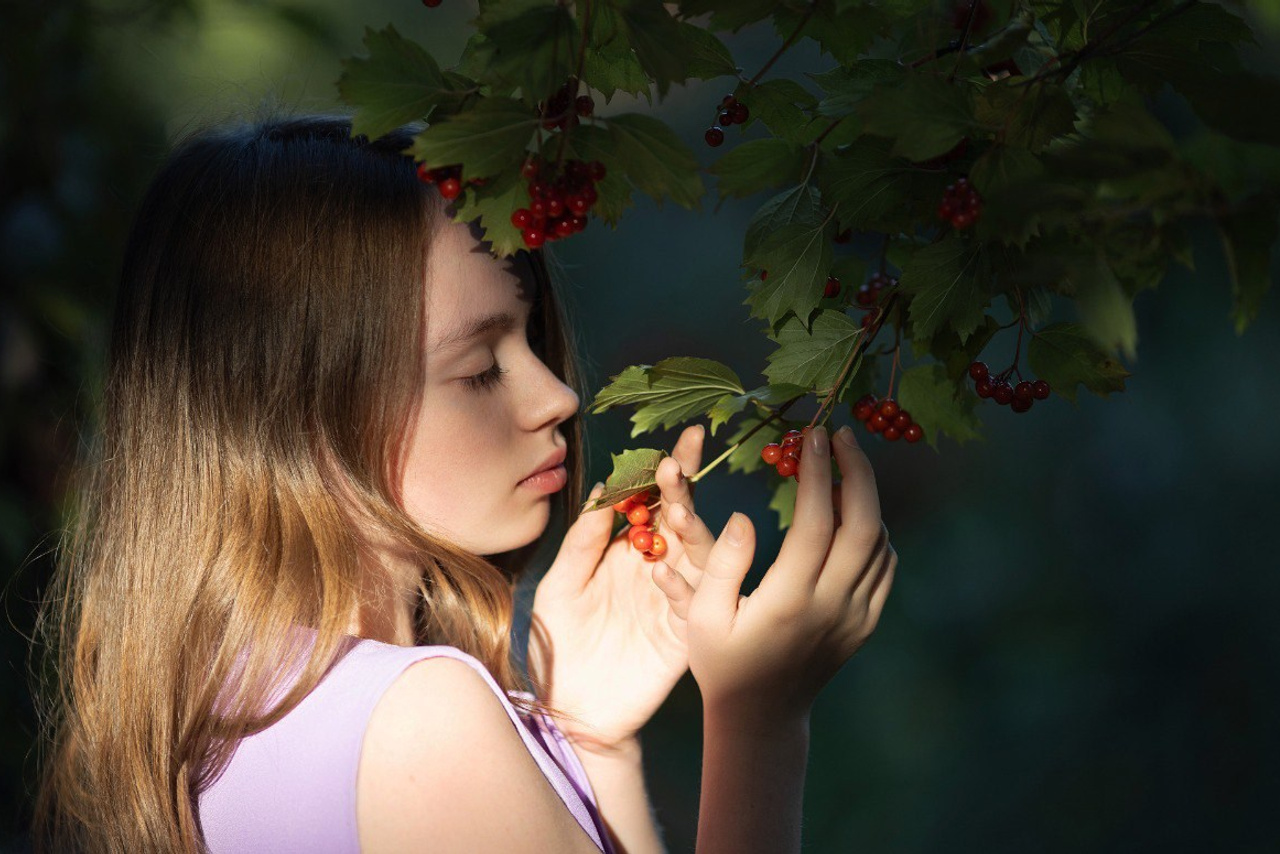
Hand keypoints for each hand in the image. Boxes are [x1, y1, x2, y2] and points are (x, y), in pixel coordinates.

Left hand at [529, 425, 704, 751]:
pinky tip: (661, 572)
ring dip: (693, 529)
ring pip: (699, 557)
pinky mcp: (683, 637)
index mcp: (627, 552)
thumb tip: (604, 489)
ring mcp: (674, 602)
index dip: (670, 471)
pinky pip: (697, 605)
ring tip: (678, 507)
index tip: (684, 438)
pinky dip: (686, 587)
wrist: (567, 711)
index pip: (655, 502)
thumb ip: (583, 541)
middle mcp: (657, 570)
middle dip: (683, 490)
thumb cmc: (557, 645)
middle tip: (676, 465)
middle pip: (682, 520)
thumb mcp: (559, 585)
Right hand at [652, 425, 894, 723]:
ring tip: (840, 465)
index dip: (818, 474)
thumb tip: (746, 516)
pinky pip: (885, 566)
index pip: (816, 523)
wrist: (762, 717)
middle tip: (839, 435)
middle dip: (857, 472)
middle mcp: (832, 607)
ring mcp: (856, 616)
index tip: (812, 435)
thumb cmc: (721, 662)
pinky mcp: (866, 623)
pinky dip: (875, 530)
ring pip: (880, 542)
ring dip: (865, 497)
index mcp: (789, 601)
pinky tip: (851, 511)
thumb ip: (724, 564)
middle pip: (864, 525)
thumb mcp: (703, 617)